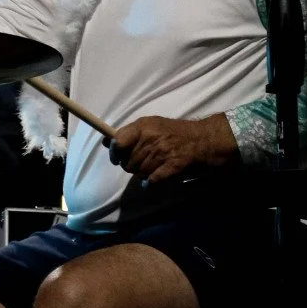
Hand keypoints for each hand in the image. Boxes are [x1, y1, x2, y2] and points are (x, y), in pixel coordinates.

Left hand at [108, 113, 237, 183]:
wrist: (200, 139)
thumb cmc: (172, 131)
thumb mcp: (149, 124)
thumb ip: (128, 133)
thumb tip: (106, 141)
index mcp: (143, 126)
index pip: (119, 141)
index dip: (115, 152)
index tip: (116, 157)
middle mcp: (151, 139)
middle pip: (128, 162)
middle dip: (130, 165)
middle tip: (139, 161)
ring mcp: (162, 153)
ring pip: (139, 172)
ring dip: (141, 173)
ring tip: (150, 166)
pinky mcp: (172, 166)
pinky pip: (152, 179)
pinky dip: (149, 183)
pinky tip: (150, 181)